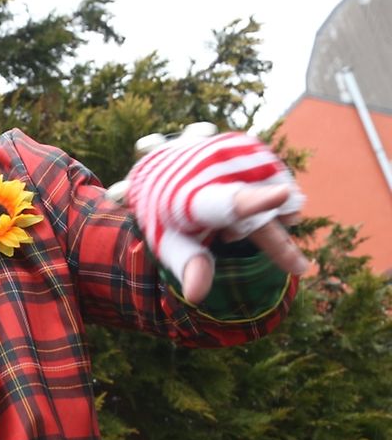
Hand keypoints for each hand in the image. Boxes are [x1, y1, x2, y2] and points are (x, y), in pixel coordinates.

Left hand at [126, 131, 307, 304]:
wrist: (157, 169)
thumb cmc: (165, 215)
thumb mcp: (169, 241)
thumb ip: (188, 263)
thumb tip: (196, 295)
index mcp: (192, 199)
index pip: (227, 203)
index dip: (257, 202)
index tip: (283, 195)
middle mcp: (215, 170)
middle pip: (266, 216)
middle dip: (266, 238)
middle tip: (229, 238)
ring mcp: (232, 152)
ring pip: (280, 197)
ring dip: (267, 214)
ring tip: (230, 215)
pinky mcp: (246, 143)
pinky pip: (279, 180)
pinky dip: (268, 194)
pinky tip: (245, 195)